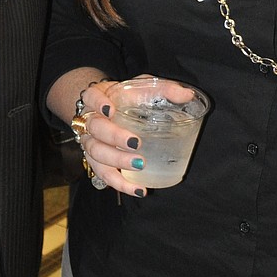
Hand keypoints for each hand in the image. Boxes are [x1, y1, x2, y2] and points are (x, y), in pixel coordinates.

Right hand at [77, 74, 195, 196]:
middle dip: (114, 137)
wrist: (108, 109)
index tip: (111, 110)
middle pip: (95, 128)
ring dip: (117, 160)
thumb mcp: (143, 87)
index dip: (98, 103)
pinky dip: (120, 183)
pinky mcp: (97, 161)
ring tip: (139, 165)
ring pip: (96, 153)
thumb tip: (187, 95)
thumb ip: (164, 88)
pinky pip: (104, 174)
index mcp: (98, 97)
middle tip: (136, 143)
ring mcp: (90, 141)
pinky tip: (138, 189)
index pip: (91, 96)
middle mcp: (90, 119)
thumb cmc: (126, 97)